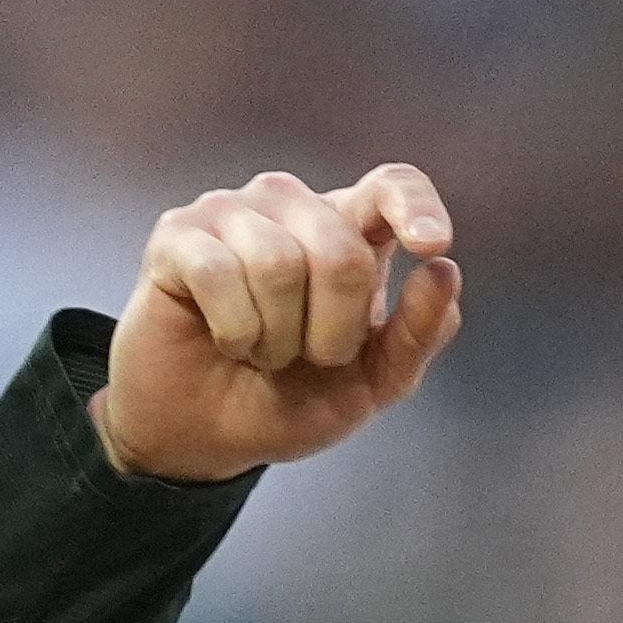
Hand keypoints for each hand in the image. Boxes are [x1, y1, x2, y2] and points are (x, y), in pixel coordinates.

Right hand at [94, 164, 463, 481]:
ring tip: (261, 350)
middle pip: (341, 253)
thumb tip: (444, 271)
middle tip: (305, 357)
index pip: (392, 186)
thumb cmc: (289, 397)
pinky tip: (227, 340)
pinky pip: (220, 274)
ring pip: (278, 264)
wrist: (207, 436)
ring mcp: (232, 211)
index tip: (432, 245)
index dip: (415, 207)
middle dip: (332, 333)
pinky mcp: (178, 234)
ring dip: (276, 338)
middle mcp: (293, 205)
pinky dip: (233, 331)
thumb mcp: (372, 383)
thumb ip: (416, 334)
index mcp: (348, 229)